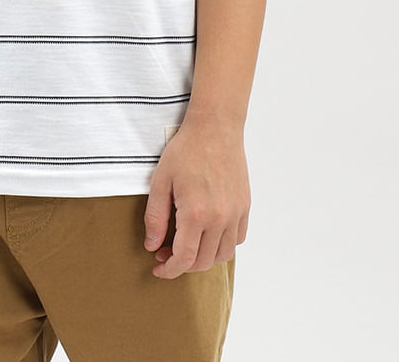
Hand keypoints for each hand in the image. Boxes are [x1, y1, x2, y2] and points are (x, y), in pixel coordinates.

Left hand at [143, 119, 249, 278]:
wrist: (215, 127)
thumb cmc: (185, 150)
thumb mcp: (160, 181)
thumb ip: (155, 217)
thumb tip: (153, 246)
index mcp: (196, 214)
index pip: (184, 259)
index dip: (169, 270)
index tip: (158, 268)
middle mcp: (219, 218)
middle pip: (203, 261)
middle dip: (182, 265)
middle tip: (165, 252)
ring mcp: (235, 213)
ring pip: (222, 255)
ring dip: (203, 257)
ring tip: (187, 244)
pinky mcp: (245, 206)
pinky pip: (237, 239)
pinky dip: (222, 244)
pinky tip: (207, 232)